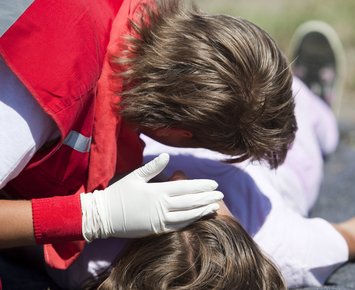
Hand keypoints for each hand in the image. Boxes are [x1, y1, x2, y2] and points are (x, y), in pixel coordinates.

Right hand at [81, 153, 222, 240]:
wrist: (103, 216)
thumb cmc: (119, 194)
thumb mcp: (135, 176)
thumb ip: (153, 167)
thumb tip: (166, 155)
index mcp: (158, 191)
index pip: (186, 187)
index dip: (202, 186)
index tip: (214, 184)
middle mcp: (162, 206)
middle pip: (190, 201)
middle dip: (207, 198)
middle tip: (221, 194)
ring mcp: (160, 220)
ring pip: (187, 216)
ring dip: (202, 211)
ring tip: (215, 207)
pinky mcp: (156, 230)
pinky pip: (178, 226)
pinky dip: (190, 221)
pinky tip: (198, 218)